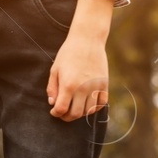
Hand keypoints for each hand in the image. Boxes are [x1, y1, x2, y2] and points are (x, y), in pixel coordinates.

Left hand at [47, 0, 114, 121]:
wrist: (87, 40)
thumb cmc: (68, 54)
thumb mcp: (55, 70)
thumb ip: (52, 88)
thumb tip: (53, 103)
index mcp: (68, 85)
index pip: (62, 109)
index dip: (56, 113)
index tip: (54, 111)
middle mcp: (83, 88)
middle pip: (75, 114)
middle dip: (67, 116)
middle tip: (63, 112)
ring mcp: (96, 86)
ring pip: (89, 111)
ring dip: (80, 113)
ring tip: (74, 107)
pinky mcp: (105, 84)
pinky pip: (102, 103)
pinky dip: (94, 107)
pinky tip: (87, 104)